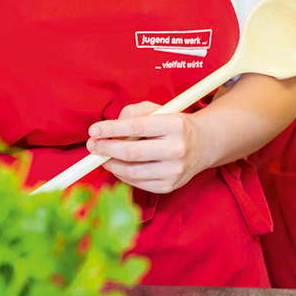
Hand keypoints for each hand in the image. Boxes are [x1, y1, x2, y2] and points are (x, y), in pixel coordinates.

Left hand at [87, 102, 208, 193]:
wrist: (203, 145)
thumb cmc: (174, 125)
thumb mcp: (159, 109)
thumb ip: (134, 113)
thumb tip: (110, 130)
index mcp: (175, 124)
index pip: (136, 127)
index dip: (111, 129)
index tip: (94, 130)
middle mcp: (177, 148)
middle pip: (132, 152)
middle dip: (106, 149)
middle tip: (92, 145)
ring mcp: (174, 170)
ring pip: (132, 171)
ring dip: (111, 165)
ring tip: (102, 157)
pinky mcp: (170, 186)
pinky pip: (138, 183)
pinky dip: (122, 175)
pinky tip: (117, 166)